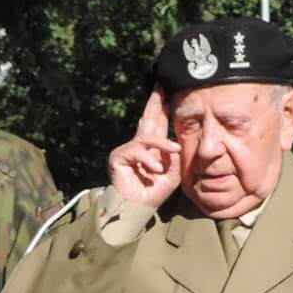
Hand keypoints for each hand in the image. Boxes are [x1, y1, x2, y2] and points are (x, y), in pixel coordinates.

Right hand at [108, 86, 180, 207]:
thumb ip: (174, 158)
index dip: (163, 107)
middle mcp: (139, 145)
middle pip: (148, 117)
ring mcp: (128, 149)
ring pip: (147, 136)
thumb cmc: (154, 192)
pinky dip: (149, 158)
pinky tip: (155, 169)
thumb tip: (172, 144)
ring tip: (172, 153)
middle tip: (161, 84)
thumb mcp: (172, 174)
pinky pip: (138, 149)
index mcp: (153, 148)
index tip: (169, 91)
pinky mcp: (119, 155)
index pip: (158, 123)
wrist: (137, 208)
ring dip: (161, 144)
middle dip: (155, 101)